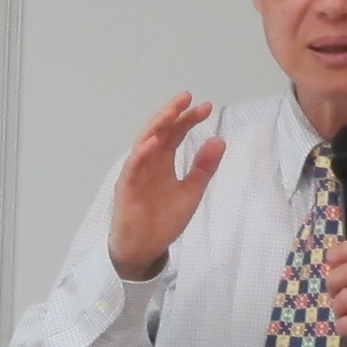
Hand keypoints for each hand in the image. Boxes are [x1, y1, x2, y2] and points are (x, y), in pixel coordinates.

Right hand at [107, 94, 226, 281]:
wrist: (145, 248)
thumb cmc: (164, 220)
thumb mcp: (191, 191)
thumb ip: (203, 168)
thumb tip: (219, 140)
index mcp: (163, 161)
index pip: (176, 133)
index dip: (188, 119)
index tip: (206, 107)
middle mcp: (148, 161)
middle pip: (160, 131)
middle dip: (172, 114)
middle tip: (187, 98)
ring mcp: (136, 172)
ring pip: (144, 142)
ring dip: (156, 126)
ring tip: (171, 112)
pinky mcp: (127, 187)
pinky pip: (133, 166)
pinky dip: (142, 153)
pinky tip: (154, 142)